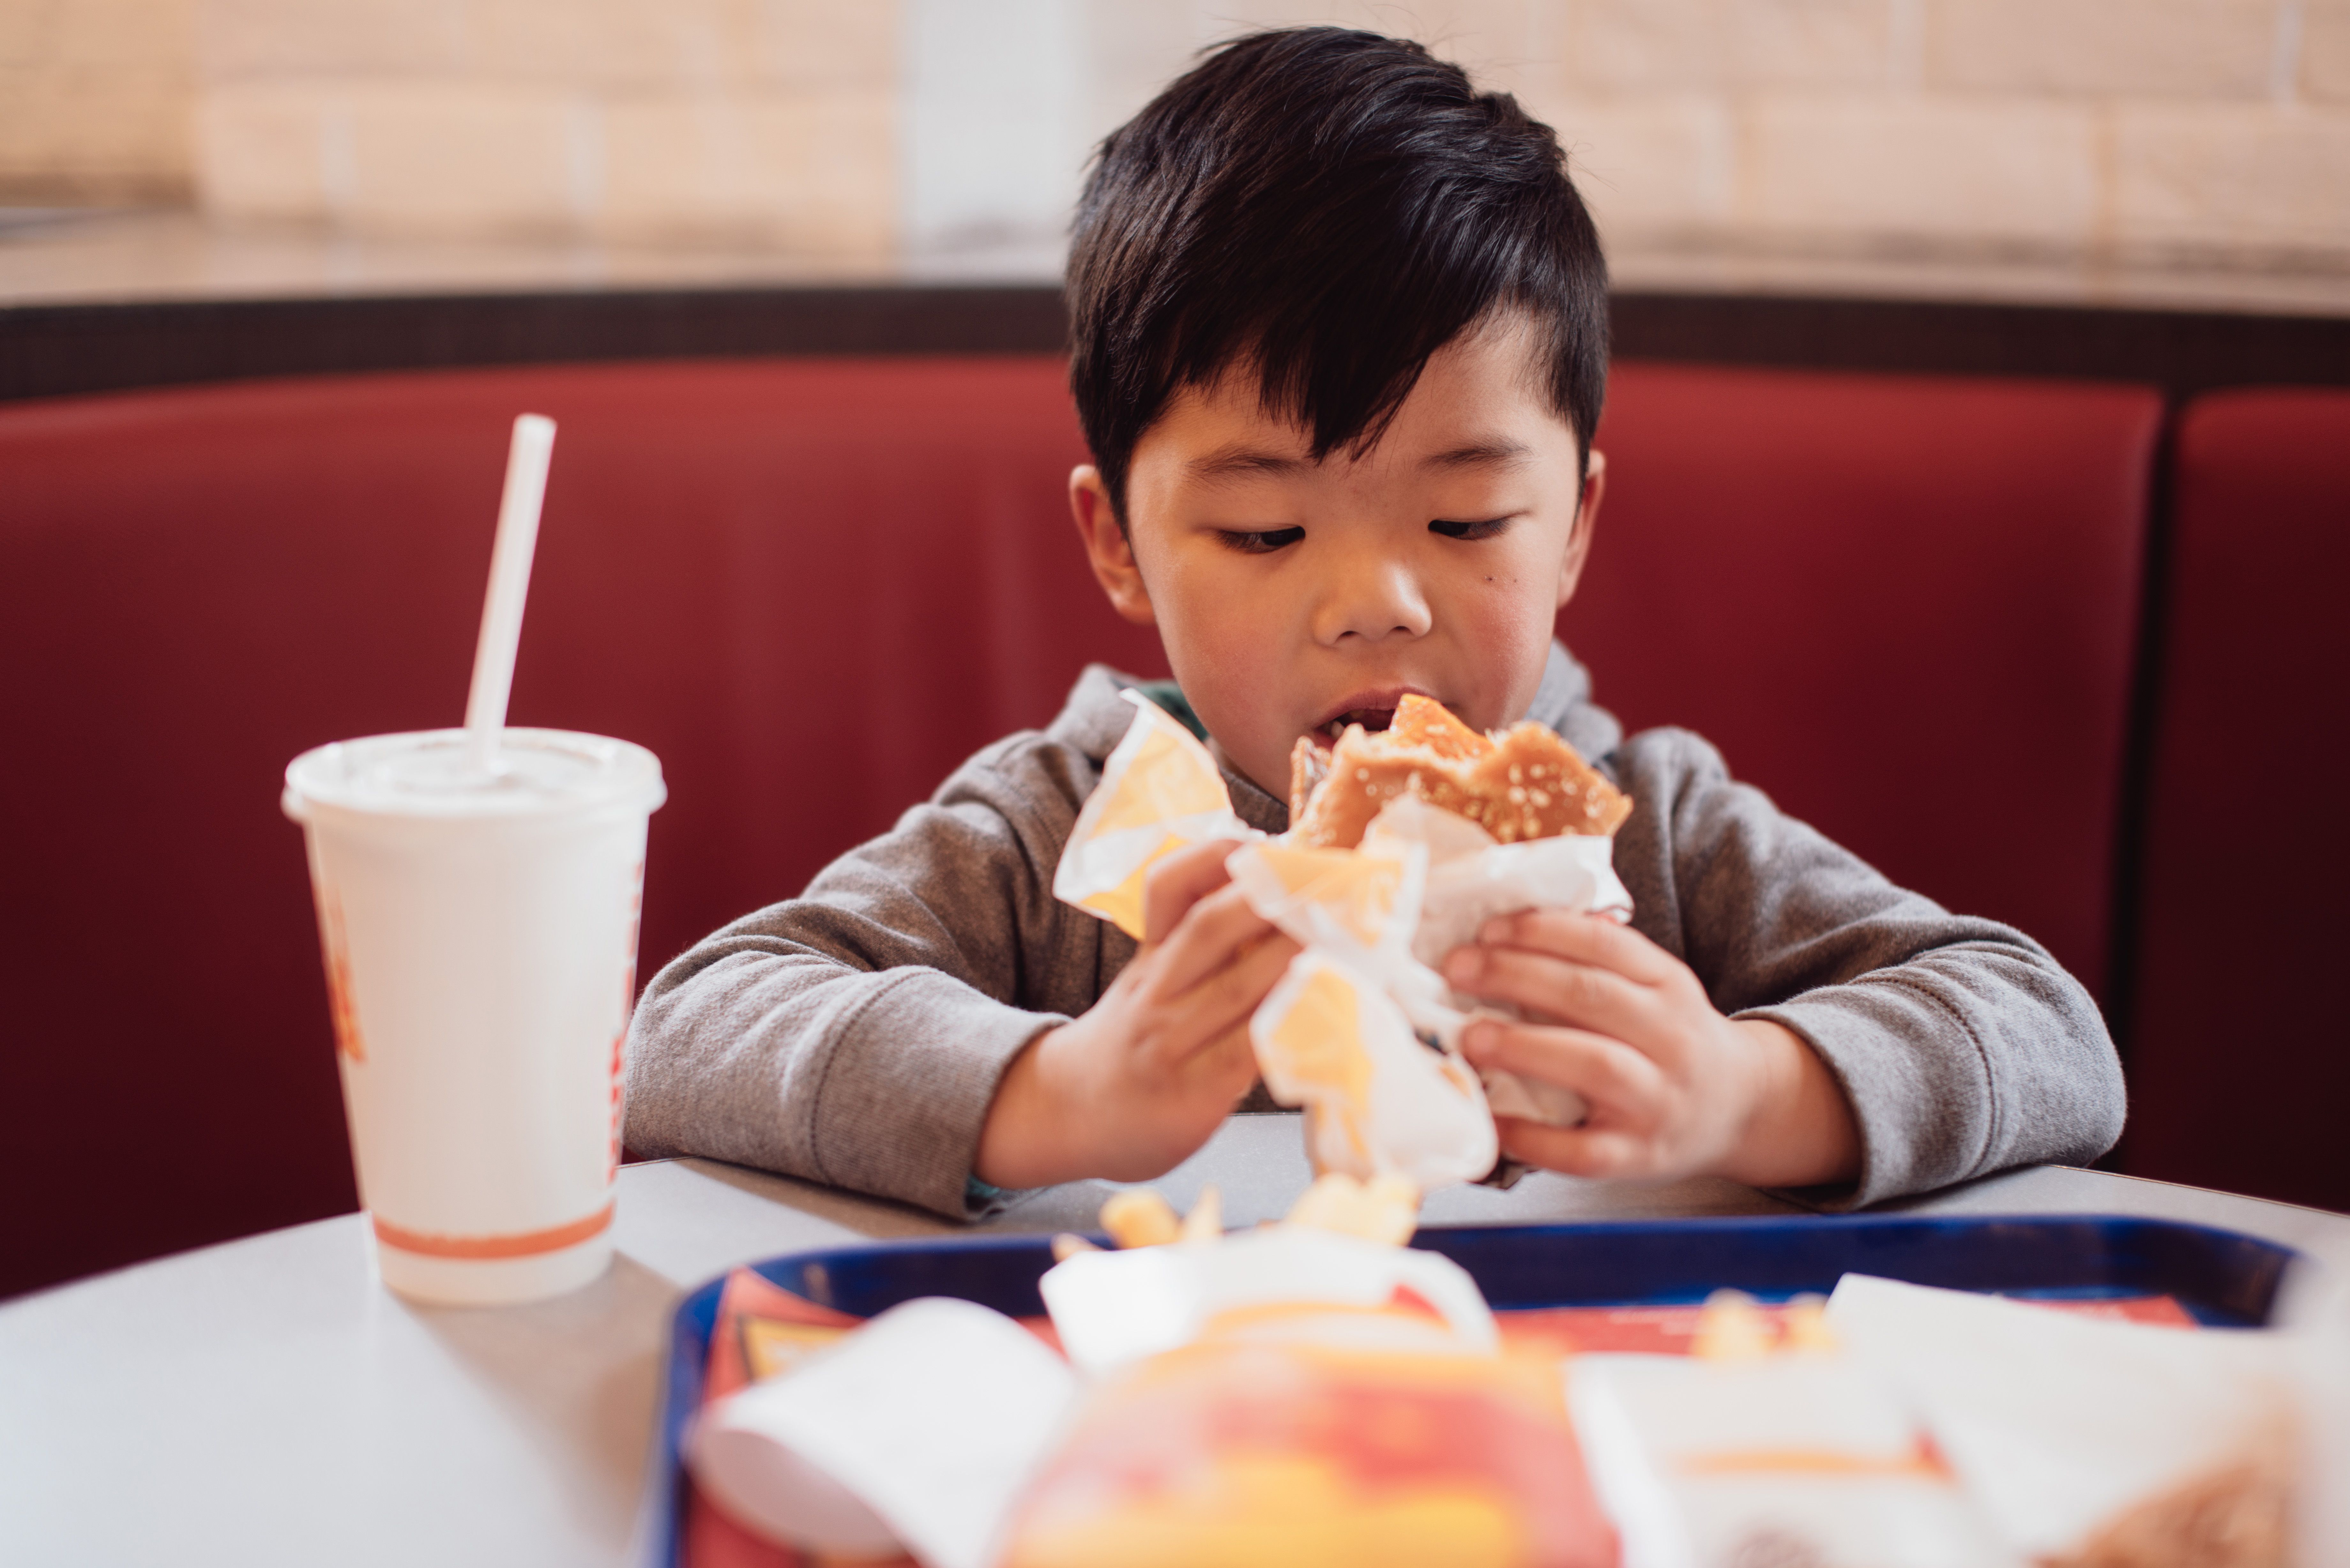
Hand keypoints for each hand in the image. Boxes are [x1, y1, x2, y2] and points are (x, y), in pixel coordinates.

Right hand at [975, 838, 1298, 1188]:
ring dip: (1296, 957)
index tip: (1266, 841)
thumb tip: (1283, 898)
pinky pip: (1246, 1052)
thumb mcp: (1151, 981)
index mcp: (1151, 955)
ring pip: (1238, 988)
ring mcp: (1171, 1043)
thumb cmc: (1134, 1043)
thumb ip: (1200, 945)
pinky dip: (1288, 1025)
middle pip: (1210, 927)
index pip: (1167, 888)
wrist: (1074, 1115)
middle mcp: (1156, 990)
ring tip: (1346, 938)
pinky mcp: (1192, 1095)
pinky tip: (1327, 1011)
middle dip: (1273, 899)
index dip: (1215, 856)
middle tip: (1331, 885)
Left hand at [1444, 910, 1859, 1188]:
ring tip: (1470, 1036)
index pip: (1606, 945)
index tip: (1488, 928)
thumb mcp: (1656, 988)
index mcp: (1670, 986)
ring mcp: (1657, 1101)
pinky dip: (1532, 1137)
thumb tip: (1512, 926)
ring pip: (1593, 1065)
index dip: (1543, 931)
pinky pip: (1582, 1150)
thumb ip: (1603, 958)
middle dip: (1517, 977)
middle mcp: (1671, 1039)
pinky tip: (1491, 1119)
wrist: (1741, 1109)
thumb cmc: (1671, 1040)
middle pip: (1591, 996)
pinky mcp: (1638, 1156)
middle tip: (1458, 969)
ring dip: (1524, 1047)